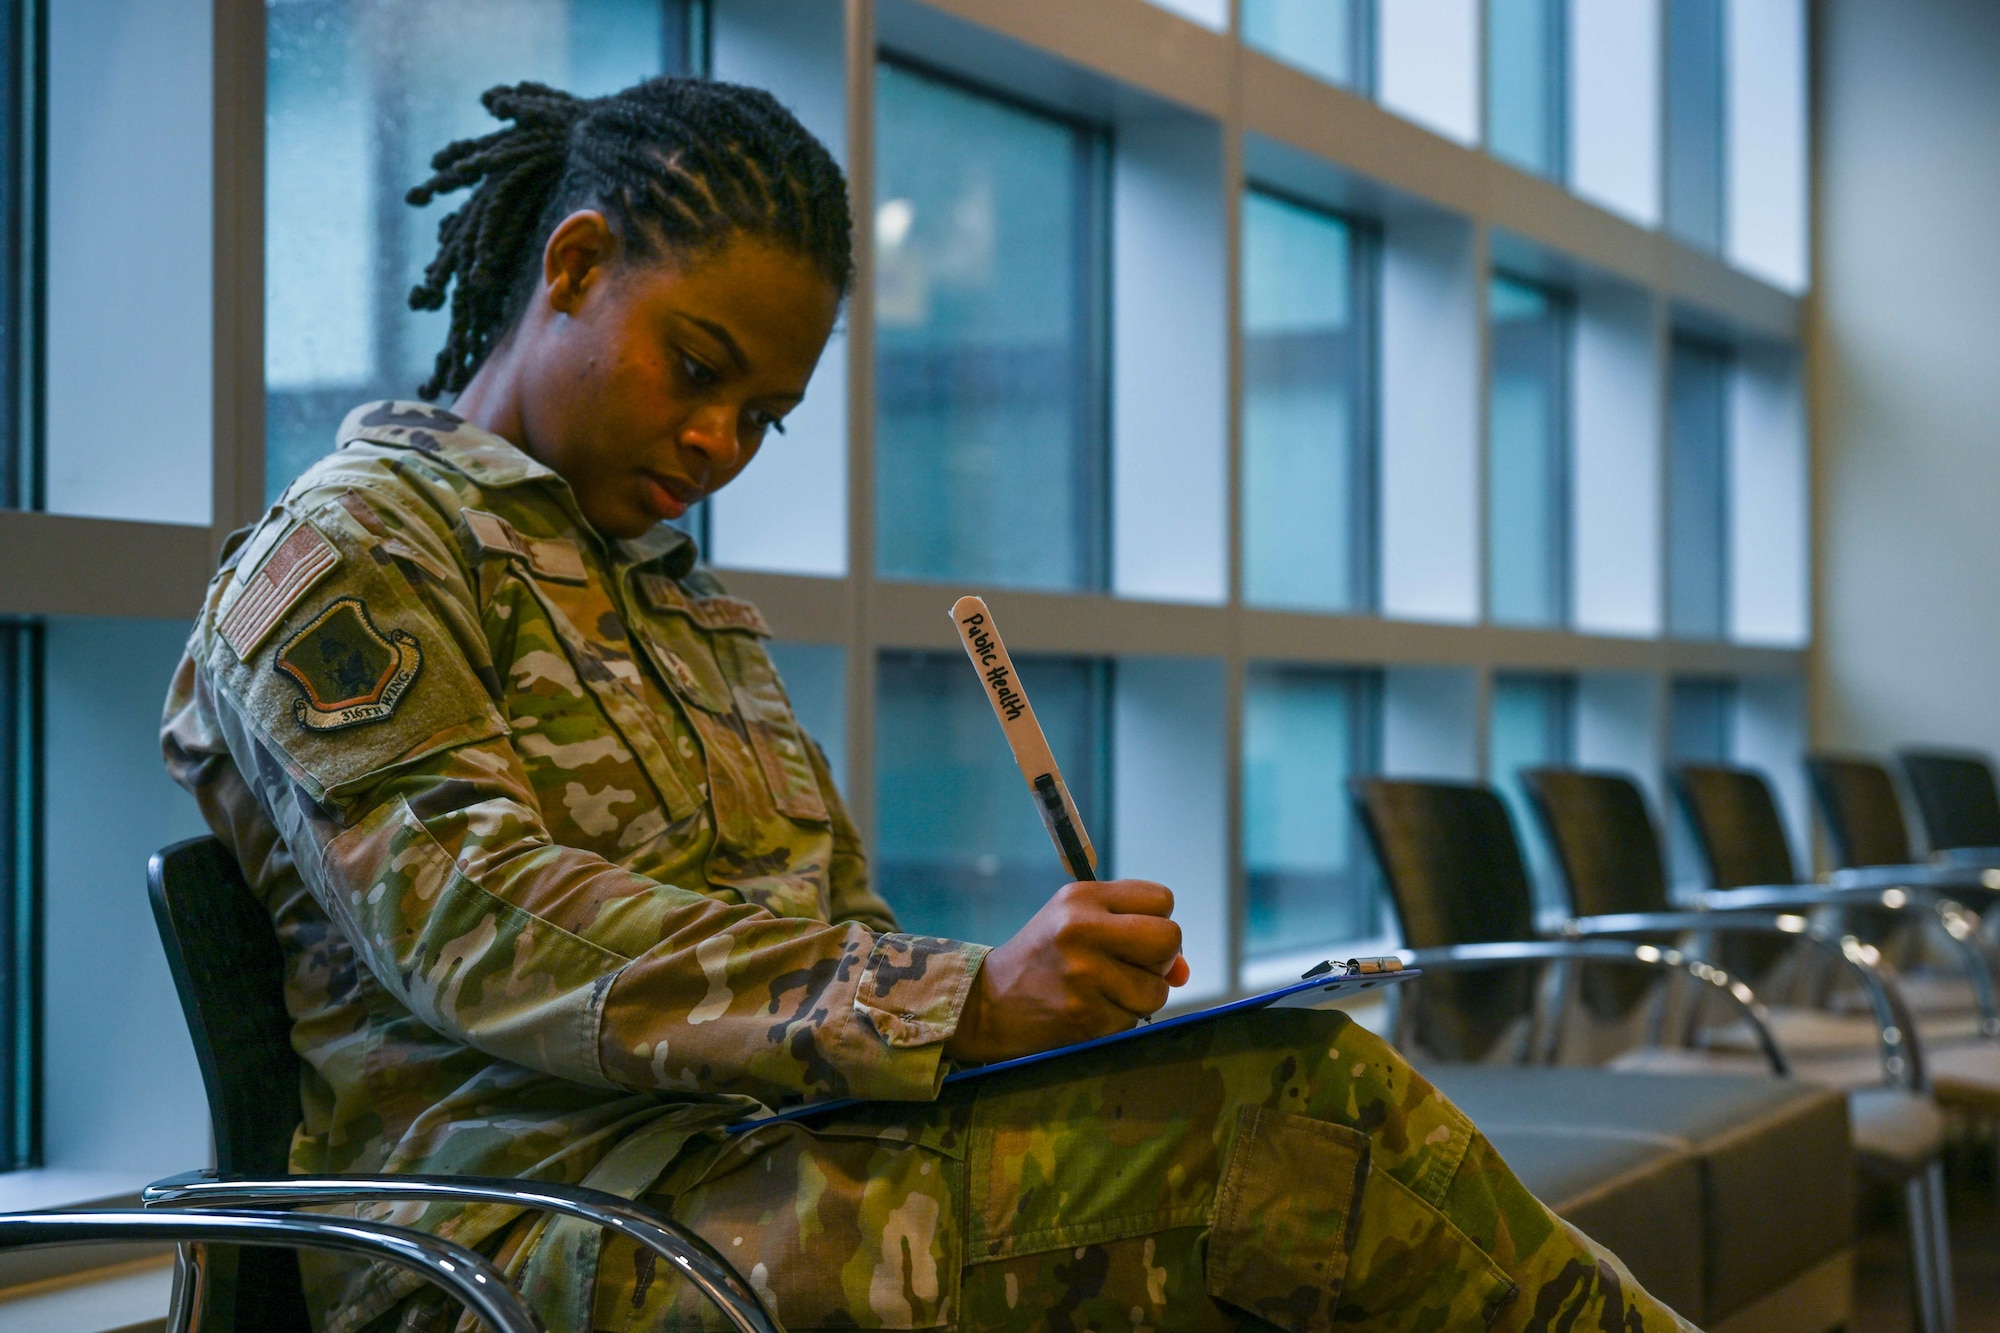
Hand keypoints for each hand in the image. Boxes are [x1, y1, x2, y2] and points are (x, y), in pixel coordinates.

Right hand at [943, 880, 1189, 1064]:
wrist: (989, 1003)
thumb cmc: (1045, 957)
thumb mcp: (1080, 925)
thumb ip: (1136, 934)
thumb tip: (1184, 972)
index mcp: (1081, 898)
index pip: (1161, 899)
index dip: (1158, 920)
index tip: (1136, 935)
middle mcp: (1082, 930)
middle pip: (1168, 939)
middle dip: (1162, 959)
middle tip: (1134, 966)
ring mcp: (1083, 976)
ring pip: (1157, 989)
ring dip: (1141, 996)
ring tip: (1106, 991)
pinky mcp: (1085, 1016)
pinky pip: (1134, 1020)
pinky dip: (1120, 1019)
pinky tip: (1091, 1010)